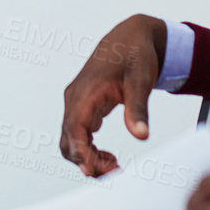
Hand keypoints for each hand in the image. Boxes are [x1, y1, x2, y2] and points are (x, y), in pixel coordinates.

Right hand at [60, 14, 166, 175]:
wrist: (131, 38)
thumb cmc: (134, 55)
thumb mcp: (140, 80)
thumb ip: (138, 109)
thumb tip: (141, 135)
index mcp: (86, 91)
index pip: (74, 128)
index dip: (80, 152)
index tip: (93, 171)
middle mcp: (76, 99)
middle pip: (68, 140)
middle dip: (86, 161)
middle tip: (115, 172)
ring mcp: (77, 103)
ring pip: (71, 140)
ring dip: (87, 158)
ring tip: (114, 167)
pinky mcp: (84, 107)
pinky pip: (78, 135)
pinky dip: (89, 150)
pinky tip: (110, 156)